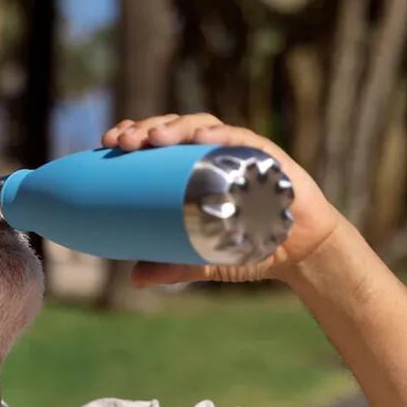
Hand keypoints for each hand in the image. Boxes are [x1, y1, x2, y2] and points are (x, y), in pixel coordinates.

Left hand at [100, 113, 343, 285]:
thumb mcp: (203, 258)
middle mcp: (212, 154)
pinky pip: (243, 139)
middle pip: (173, 128)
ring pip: (202, 126)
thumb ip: (172, 267)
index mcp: (191, 169)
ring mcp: (240, 151)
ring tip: (154, 137)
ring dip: (176, 127)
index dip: (133, 134)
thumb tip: (135, 279)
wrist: (300, 252)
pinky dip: (221, 136)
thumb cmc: (249, 245)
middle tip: (122, 141)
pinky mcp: (268, 156)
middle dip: (145, 128)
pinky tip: (201, 138)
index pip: (157, 142)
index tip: (107, 141)